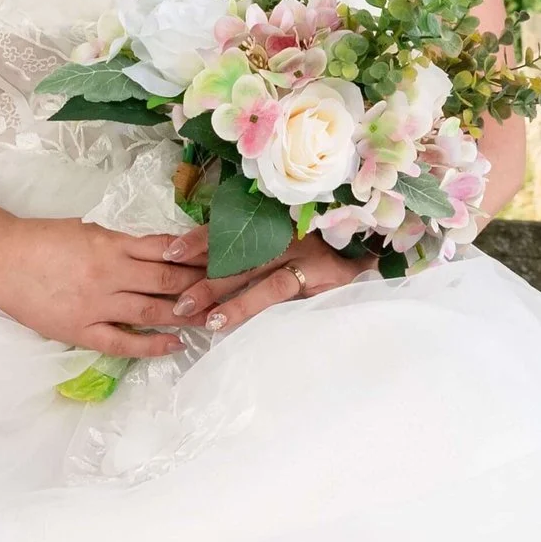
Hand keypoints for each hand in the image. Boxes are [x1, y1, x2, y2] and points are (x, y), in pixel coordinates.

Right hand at [0, 216, 211, 356]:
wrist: (0, 259)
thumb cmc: (43, 239)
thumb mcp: (89, 230)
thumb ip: (122, 243)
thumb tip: (159, 250)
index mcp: (112, 243)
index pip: (167, 249)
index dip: (198, 255)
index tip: (221, 258)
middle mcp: (111, 272)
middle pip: (168, 280)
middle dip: (202, 285)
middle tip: (229, 289)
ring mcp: (97, 304)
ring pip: (153, 309)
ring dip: (186, 313)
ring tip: (214, 317)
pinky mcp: (82, 329)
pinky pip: (124, 340)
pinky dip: (152, 344)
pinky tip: (176, 343)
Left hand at [183, 233, 367, 334]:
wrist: (372, 258)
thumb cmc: (324, 253)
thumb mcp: (287, 247)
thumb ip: (254, 252)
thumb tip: (203, 266)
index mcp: (274, 220)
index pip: (229, 227)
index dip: (198, 239)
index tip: (168, 251)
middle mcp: (285, 230)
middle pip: (234, 249)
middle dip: (199, 272)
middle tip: (173, 295)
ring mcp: (301, 250)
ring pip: (249, 270)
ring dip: (217, 292)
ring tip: (191, 311)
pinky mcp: (317, 272)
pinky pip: (274, 290)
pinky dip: (246, 306)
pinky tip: (225, 321)